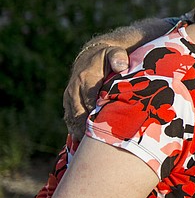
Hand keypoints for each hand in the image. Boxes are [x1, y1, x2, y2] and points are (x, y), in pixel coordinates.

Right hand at [63, 19, 172, 139]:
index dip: (95, 115)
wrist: (92, 54)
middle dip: (86, 127)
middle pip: (78, 112)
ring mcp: (70, 94)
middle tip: (97, 142)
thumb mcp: (115, 52)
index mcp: (86, 78)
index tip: (104, 129)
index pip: (89, 101)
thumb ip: (118, 57)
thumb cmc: (109, 56)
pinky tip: (80, 140)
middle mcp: (74, 88)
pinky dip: (73, 127)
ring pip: (71, 116)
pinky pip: (68, 116)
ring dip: (77, 130)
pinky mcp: (68, 99)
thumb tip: (122, 65)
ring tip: (87, 145)